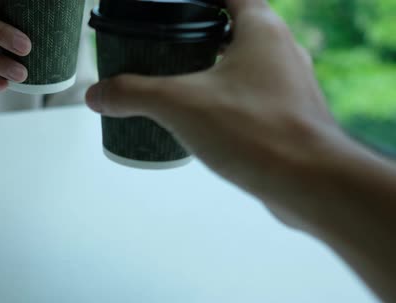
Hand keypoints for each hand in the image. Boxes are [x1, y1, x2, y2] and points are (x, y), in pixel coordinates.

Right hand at [86, 0, 346, 217]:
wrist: (310, 183)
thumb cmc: (254, 130)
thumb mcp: (179, 104)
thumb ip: (133, 93)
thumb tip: (94, 94)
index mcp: (261, 29)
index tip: (173, 8)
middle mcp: (282, 50)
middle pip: (236, 28)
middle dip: (201, 35)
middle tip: (165, 47)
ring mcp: (290, 85)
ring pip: (246, 65)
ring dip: (215, 70)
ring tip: (179, 84)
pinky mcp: (290, 116)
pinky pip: (253, 97)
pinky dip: (228, 100)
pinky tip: (205, 121)